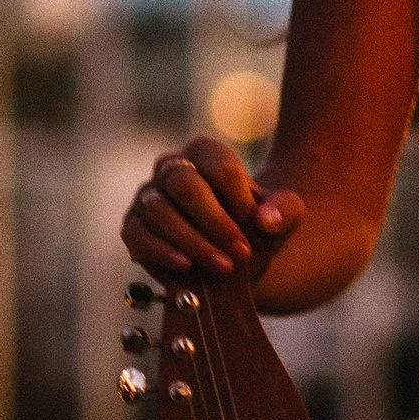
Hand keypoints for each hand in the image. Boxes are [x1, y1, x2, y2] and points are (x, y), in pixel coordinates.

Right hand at [120, 134, 304, 280]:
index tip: (257, 228)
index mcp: (205, 152)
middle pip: (184, 184)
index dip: (239, 200)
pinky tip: (187, 267)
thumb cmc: (256, 228)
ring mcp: (148, 197)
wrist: (231, 257)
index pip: (218, 166)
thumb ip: (285, 211)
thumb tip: (264, 220)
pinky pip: (137, 235)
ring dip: (194, 242)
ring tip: (224, 267)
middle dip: (215, 222)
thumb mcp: (284, 217)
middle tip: (241, 253)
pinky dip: (161, 252)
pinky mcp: (133, 227)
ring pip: (160, 211)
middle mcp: (171, 167)